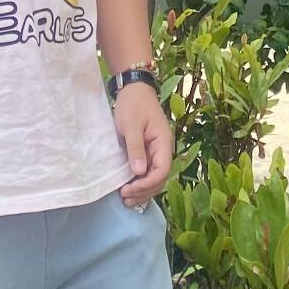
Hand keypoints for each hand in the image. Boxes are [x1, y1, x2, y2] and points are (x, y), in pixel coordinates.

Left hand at [113, 82, 172, 208]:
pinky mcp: (148, 151)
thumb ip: (136, 148)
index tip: (129, 189)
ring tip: (126, 200)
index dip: (147, 184)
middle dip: (144, 191)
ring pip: (154, 177)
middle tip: (125, 199)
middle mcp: (163, 149)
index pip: (162, 171)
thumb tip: (140, 173)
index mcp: (163, 142)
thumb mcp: (131, 125)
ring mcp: (156, 151)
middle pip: (159, 178)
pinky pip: (147, 171)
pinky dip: (140, 182)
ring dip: (142, 190)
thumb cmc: (133, 104)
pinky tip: (129, 188)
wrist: (133, 88)